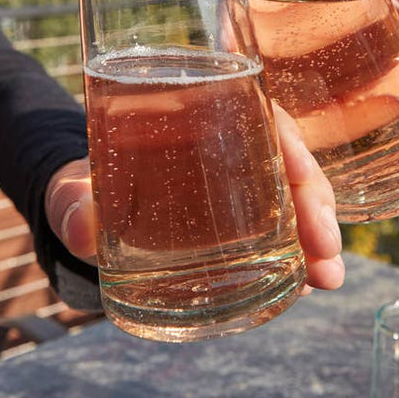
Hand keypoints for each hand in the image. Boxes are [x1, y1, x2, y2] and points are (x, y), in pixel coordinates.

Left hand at [44, 107, 344, 291]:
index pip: (257, 113)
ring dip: (320, 236)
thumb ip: (71, 204)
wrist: (88, 214)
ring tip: (328, 277)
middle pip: (288, 160)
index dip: (286, 137)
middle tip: (323, 245)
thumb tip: (82, 228)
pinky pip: (284, 234)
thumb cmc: (88, 186)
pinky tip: (314, 284)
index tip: (298, 169)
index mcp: (199, 120)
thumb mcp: (74, 190)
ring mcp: (241, 190)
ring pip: (297, 199)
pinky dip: (303, 258)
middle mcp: (230, 151)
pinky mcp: (242, 228)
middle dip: (315, 201)